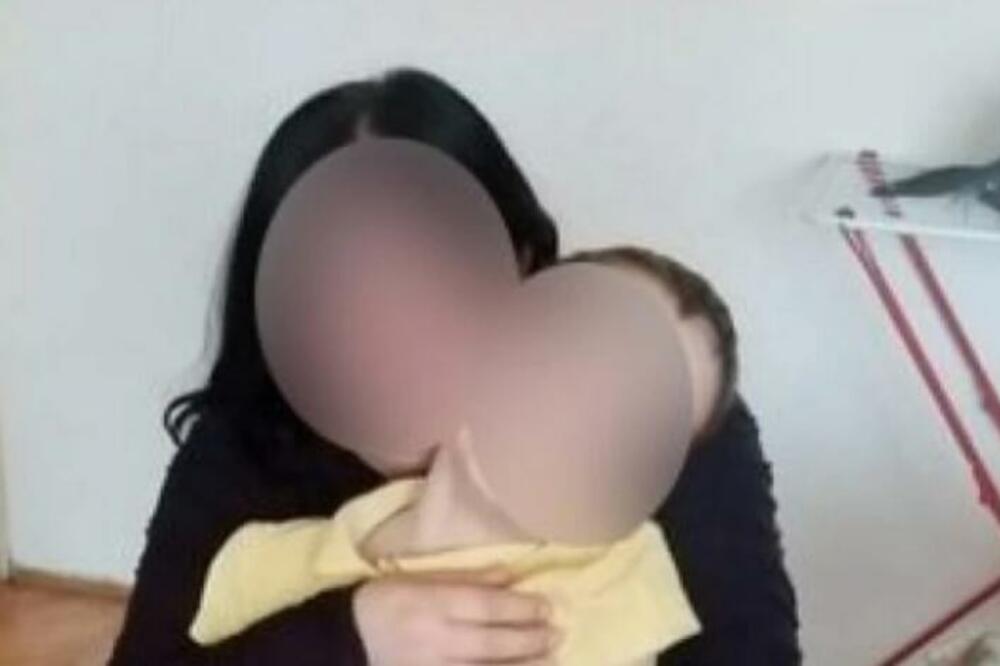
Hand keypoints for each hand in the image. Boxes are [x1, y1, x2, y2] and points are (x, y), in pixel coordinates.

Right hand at [352, 565, 559, 664]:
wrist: (345, 641)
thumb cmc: (387, 601)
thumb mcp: (420, 579)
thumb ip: (466, 579)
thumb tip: (511, 575)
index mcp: (432, 604)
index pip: (486, 606)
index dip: (521, 608)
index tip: (548, 607)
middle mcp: (434, 639)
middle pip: (491, 643)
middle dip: (529, 640)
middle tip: (557, 634)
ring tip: (551, 662)